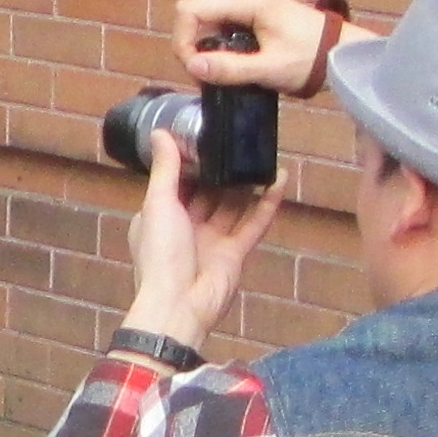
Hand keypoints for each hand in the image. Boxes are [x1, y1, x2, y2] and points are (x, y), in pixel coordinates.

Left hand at [125, 129, 281, 352]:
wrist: (179, 304)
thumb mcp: (158, 203)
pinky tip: (279, 179)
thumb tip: (159, 132)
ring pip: (232, 206)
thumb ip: (165, 169)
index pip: (176, 184)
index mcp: (160, 216)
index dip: (189, 163)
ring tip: (261, 156)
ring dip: (247, 184)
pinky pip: (253, 223)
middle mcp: (186, 227)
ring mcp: (212, 241)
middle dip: (220, 172)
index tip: (205, 137)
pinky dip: (267, 202)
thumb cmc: (161, 256)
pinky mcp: (235, 253)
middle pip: (207, 193)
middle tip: (237, 141)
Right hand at [171, 0, 330, 92]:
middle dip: (194, 47)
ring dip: (207, 49)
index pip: (189, 10)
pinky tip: (234, 64)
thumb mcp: (268, 69)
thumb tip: (193, 66)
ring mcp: (247, 0)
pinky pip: (222, 26)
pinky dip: (220, 46)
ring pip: (207, 23)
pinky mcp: (252, 10)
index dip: (182, 40)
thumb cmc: (309, 58)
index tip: (194, 69)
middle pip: (196, 16)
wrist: (341, 52)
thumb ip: (230, 68)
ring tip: (223, 75)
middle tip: (209, 78)